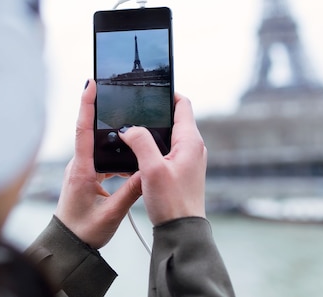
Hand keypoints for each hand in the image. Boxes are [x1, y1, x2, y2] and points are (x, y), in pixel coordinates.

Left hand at [54, 79, 141, 248]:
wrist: (68, 246)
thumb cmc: (83, 232)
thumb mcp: (111, 214)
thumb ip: (131, 192)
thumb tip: (148, 171)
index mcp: (82, 170)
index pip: (83, 130)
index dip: (87, 104)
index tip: (91, 83)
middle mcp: (79, 165)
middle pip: (91, 131)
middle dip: (104, 113)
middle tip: (118, 95)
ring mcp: (81, 170)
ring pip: (99, 146)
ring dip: (114, 140)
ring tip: (133, 133)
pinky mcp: (86, 176)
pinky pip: (101, 159)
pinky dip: (115, 157)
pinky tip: (130, 163)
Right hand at [118, 93, 206, 225]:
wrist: (181, 230)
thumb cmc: (172, 202)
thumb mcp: (151, 169)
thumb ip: (140, 142)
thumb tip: (128, 128)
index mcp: (190, 141)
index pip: (183, 104)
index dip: (168, 94)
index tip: (150, 91)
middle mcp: (193, 147)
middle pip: (175, 118)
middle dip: (156, 112)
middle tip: (136, 109)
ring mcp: (189, 159)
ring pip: (170, 134)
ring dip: (154, 131)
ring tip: (133, 130)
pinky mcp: (182, 170)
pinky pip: (168, 149)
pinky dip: (155, 146)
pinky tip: (140, 154)